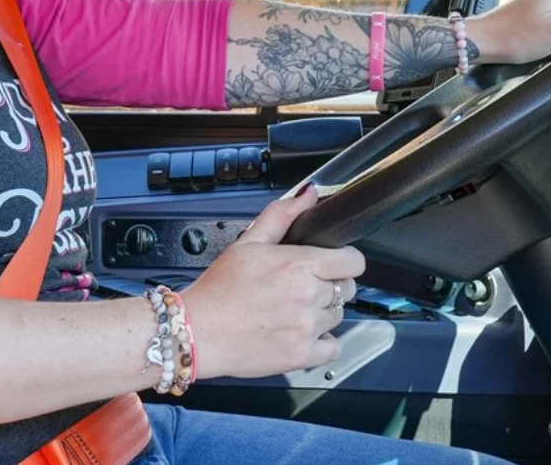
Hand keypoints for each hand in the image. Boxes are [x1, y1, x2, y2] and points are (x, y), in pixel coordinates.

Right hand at [181, 185, 364, 379]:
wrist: (197, 331)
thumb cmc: (218, 289)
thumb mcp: (247, 243)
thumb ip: (282, 215)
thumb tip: (308, 194)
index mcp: (298, 265)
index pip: (352, 262)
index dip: (344, 260)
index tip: (334, 264)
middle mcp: (307, 296)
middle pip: (346, 289)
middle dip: (329, 285)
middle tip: (301, 287)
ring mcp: (306, 328)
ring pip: (338, 317)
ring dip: (322, 313)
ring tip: (292, 310)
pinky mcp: (302, 355)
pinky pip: (333, 348)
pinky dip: (322, 342)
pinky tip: (301, 332)